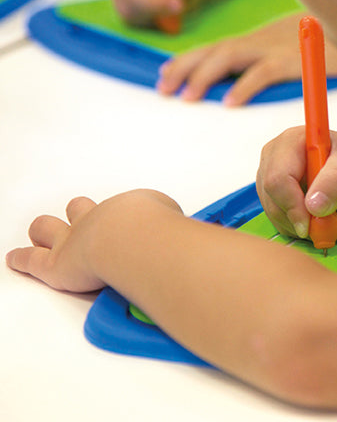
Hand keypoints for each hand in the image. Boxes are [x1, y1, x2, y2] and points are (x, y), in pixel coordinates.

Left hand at [6, 190, 182, 292]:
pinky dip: (22, 259)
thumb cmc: (157, 228)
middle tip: (82, 218)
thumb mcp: (175, 216)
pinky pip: (31, 259)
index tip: (131, 224)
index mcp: (126, 207)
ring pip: (48, 227)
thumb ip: (173, 222)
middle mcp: (96, 218)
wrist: (136, 239)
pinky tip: (15, 258)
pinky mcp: (55, 264)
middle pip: (79, 209)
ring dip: (46, 231)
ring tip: (43, 235)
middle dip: (79, 213)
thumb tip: (184, 233)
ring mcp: (73, 239)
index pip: (122, 209)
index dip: (123, 217)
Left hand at [157, 13, 336, 105]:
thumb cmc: (324, 39)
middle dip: (184, 68)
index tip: (165, 74)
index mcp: (256, 39)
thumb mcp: (289, 44)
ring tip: (187, 97)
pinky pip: (264, 73)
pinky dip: (245, 86)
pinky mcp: (293, 60)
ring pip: (230, 58)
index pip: (213, 47)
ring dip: (204, 76)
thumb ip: (268, 56)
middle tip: (163, 88)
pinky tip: (230, 103)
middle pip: (213, 51)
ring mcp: (274, 48)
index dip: (187, 60)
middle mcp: (259, 40)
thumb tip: (246, 75)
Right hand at [256, 126, 336, 240]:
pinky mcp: (278, 198)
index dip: (291, 205)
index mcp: (290, 143)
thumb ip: (335, 182)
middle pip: (272, 200)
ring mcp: (273, 179)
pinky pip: (283, 223)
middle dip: (302, 221)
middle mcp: (275, 159)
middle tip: (334, 228)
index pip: (277, 179)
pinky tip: (329, 221)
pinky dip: (307, 230)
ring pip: (277, 216)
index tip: (311, 226)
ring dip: (308, 228)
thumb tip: (312, 206)